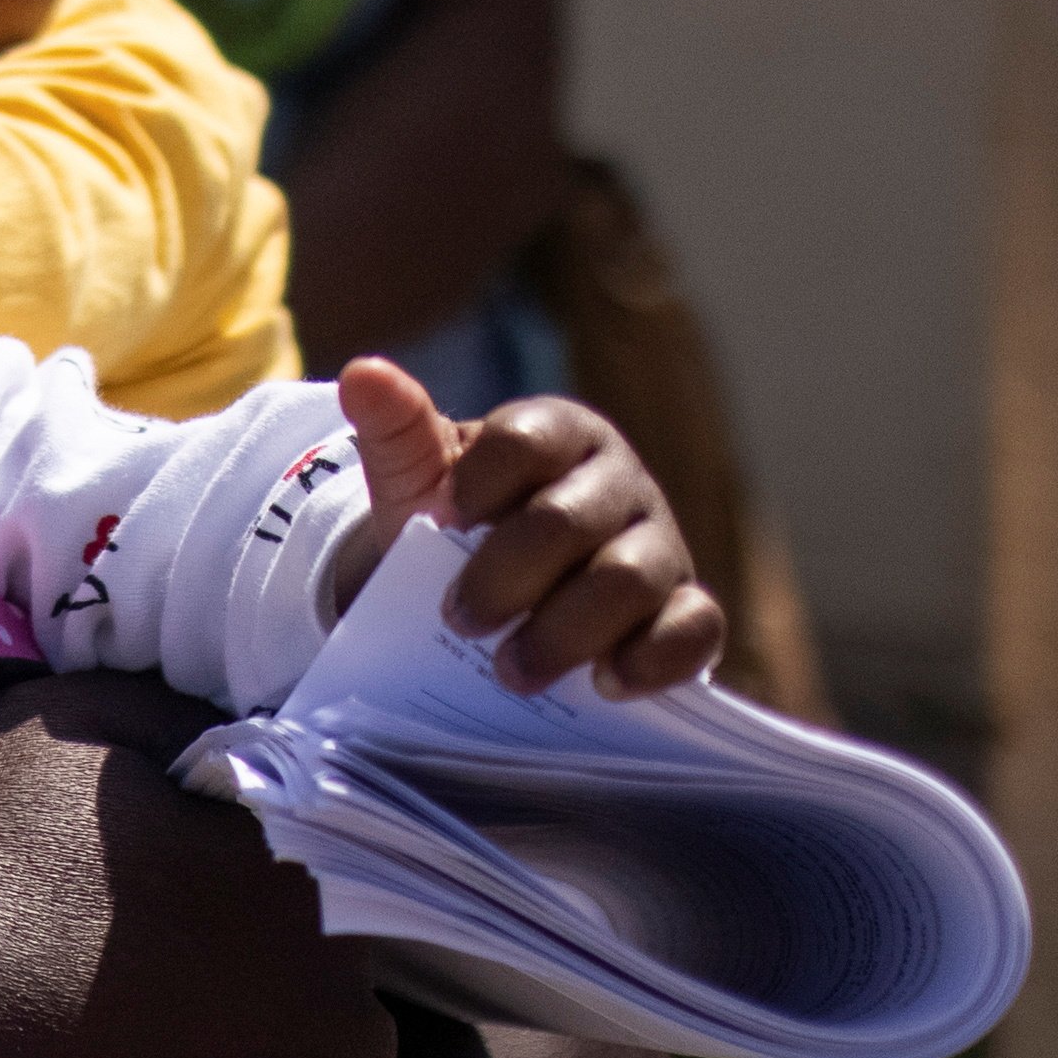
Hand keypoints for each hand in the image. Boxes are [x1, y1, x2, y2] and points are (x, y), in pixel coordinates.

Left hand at [321, 364, 724, 697]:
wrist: (495, 589)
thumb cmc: (460, 522)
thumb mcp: (418, 475)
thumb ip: (393, 425)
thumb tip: (363, 373)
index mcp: (560, 433)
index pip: (527, 441)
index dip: (478, 483)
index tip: (437, 521)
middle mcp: (619, 483)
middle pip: (570, 520)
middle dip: (505, 575)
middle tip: (457, 619)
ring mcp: (661, 546)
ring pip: (630, 579)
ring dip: (562, 631)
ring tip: (507, 671)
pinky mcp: (685, 610)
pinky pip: (695, 629)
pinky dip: (653, 659)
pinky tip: (602, 683)